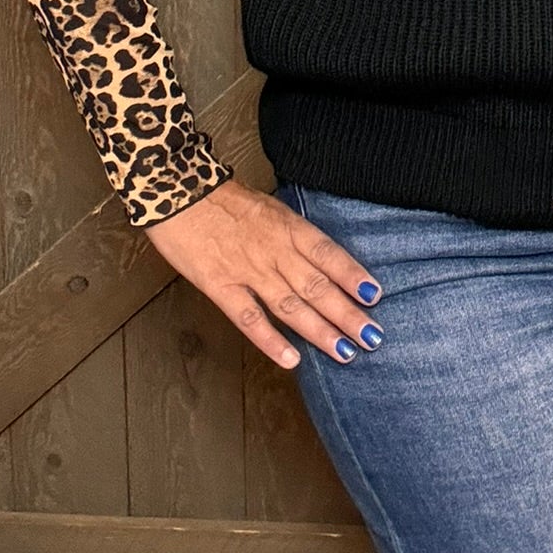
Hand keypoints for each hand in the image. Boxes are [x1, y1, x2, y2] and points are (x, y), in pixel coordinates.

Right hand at [143, 177, 383, 369]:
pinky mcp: (221, 287)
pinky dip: (271, 341)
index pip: (328, 254)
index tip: (374, 295)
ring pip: (292, 306)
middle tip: (372, 337)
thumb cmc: (223, 199)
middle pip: (317, 286)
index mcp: (287, 227)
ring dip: (320, 331)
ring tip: (344, 352)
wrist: (178, 193)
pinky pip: (250, 318)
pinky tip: (291, 360)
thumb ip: (290, 232)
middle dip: (347, 314)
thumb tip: (316, 255)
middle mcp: (274, 250)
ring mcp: (248, 270)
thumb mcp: (268, 207)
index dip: (352, 275)